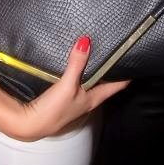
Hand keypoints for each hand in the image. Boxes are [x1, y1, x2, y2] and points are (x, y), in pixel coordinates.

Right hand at [0, 35, 128, 140]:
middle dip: (109, 67)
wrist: (29, 124)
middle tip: (114, 48)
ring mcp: (75, 99)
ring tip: (96, 49)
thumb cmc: (54, 110)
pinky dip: (79, 71)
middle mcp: (88, 99)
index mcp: (94, 98)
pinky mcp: (63, 97)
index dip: (127, 74)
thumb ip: (77, 64)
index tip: (134, 58)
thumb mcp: (67, 85)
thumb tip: (86, 40)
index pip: (117, 85)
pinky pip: (76, 80)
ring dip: (93, 68)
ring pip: (89, 80)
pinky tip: (75, 62)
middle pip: (104, 81)